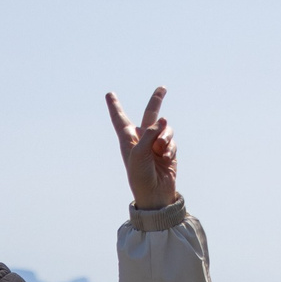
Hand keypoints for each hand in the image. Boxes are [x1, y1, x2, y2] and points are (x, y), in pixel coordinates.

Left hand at [106, 87, 176, 209]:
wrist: (155, 194)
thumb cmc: (140, 175)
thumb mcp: (139, 153)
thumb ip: (150, 133)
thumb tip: (164, 121)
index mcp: (128, 139)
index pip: (119, 118)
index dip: (114, 106)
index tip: (109, 94)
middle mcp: (142, 138)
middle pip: (150, 114)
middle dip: (157, 100)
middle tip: (163, 88)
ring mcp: (156, 144)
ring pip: (165, 129)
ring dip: (165, 138)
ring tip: (160, 151)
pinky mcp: (168, 150)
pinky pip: (172, 141)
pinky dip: (170, 149)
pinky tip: (165, 159)